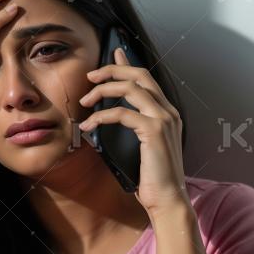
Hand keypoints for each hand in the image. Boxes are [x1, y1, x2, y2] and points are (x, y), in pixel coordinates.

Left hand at [77, 47, 188, 215]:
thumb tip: (117, 114)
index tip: (113, 53)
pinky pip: (122, 113)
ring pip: (130, 89)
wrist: (167, 199)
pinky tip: (90, 125)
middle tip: (90, 76)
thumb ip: (135, 126)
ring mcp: (164, 119)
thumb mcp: (143, 146)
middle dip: (113, 70)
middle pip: (140, 75)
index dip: (128, 64)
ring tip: (85, 101)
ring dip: (103, 91)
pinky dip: (102, 116)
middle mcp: (168, 111)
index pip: (147, 79)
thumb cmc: (154, 178)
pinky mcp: (154, 131)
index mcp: (168, 113)